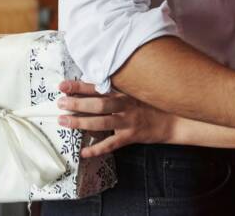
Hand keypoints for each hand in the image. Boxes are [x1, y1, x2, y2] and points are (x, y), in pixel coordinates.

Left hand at [56, 80, 176, 157]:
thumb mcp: (137, 89)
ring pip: (101, 121)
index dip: (79, 85)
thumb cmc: (153, 102)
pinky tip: (84, 152)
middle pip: (97, 103)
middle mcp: (125, 104)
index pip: (98, 86)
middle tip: (59, 103)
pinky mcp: (131, 136)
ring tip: (63, 121)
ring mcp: (128, 121)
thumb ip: (118, 86)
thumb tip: (93, 82)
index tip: (62, 85)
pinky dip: (97, 149)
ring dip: (80, 122)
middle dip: (76, 103)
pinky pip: (112, 143)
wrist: (175, 119)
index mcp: (125, 90)